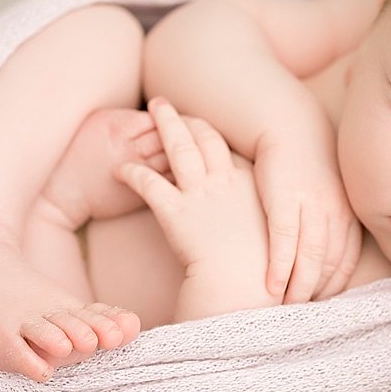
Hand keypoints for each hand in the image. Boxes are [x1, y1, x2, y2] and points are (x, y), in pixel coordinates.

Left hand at [114, 98, 271, 280]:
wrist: (243, 288)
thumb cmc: (260, 274)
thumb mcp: (270, 240)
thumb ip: (256, 224)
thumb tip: (252, 225)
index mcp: (251, 187)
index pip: (226, 150)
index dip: (206, 133)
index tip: (195, 125)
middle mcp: (226, 184)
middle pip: (204, 137)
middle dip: (184, 117)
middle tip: (164, 104)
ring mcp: (201, 196)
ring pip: (179, 148)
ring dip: (164, 124)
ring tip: (150, 107)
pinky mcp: (176, 213)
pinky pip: (150, 184)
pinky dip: (133, 173)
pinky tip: (120, 168)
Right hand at [254, 128, 362, 303]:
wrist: (288, 125)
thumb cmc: (304, 165)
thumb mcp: (326, 195)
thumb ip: (328, 225)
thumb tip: (322, 260)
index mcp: (347, 214)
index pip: (346, 263)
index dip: (332, 288)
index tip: (316, 305)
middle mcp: (335, 213)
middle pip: (330, 266)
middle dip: (315, 294)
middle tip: (297, 317)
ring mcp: (311, 206)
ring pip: (310, 258)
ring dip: (298, 288)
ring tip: (283, 309)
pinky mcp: (285, 199)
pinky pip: (285, 241)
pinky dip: (280, 267)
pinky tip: (271, 286)